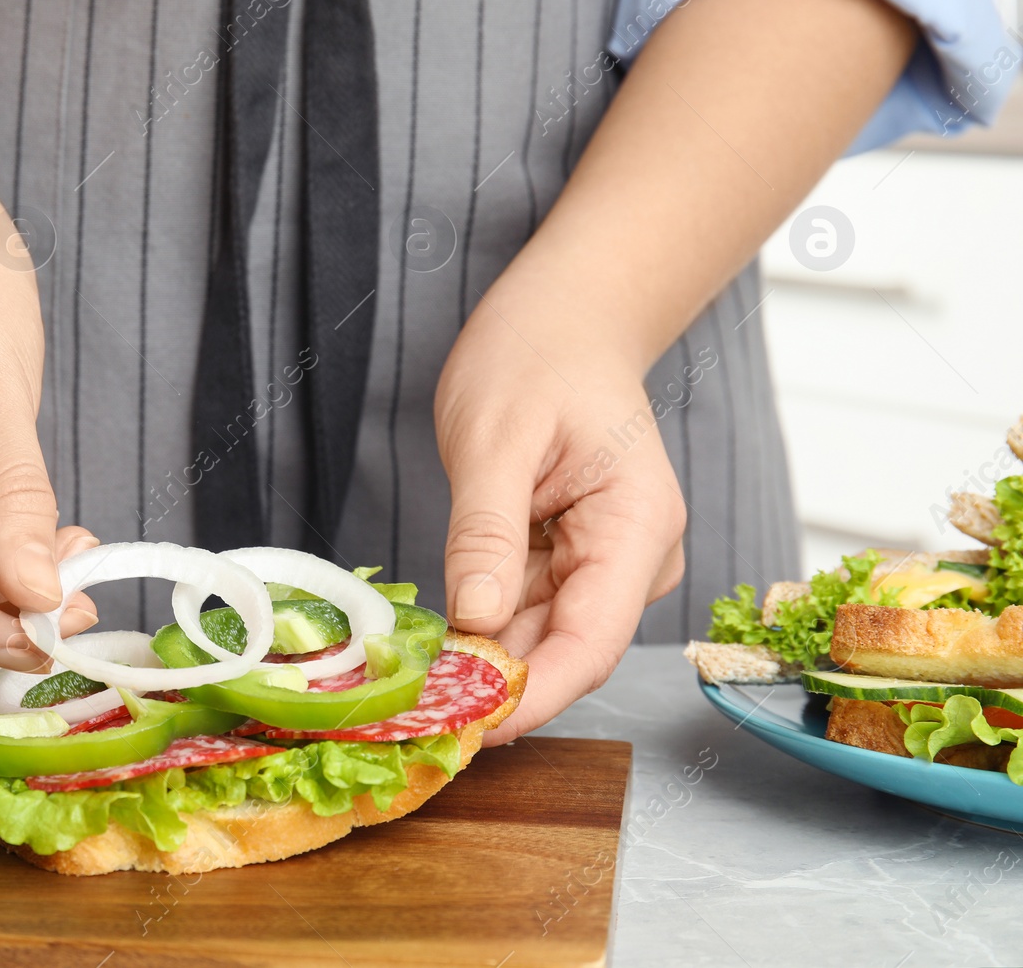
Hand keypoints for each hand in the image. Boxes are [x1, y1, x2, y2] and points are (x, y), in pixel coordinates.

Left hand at [435, 295, 685, 744]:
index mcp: (636, 526)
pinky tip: (432, 648)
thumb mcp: (495, 436)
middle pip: (565, 652)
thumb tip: (474, 619)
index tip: (467, 728)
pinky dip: (480, 632)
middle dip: (493, 687)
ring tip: (409, 687)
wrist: (563, 319)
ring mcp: (604, 564)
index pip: (590, 642)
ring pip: (539, 640)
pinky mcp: (571, 562)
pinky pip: (525, 614)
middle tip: (410, 715)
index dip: (530, 695)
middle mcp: (633, 558)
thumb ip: (486, 531)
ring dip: (480, 665)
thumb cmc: (538, 354)